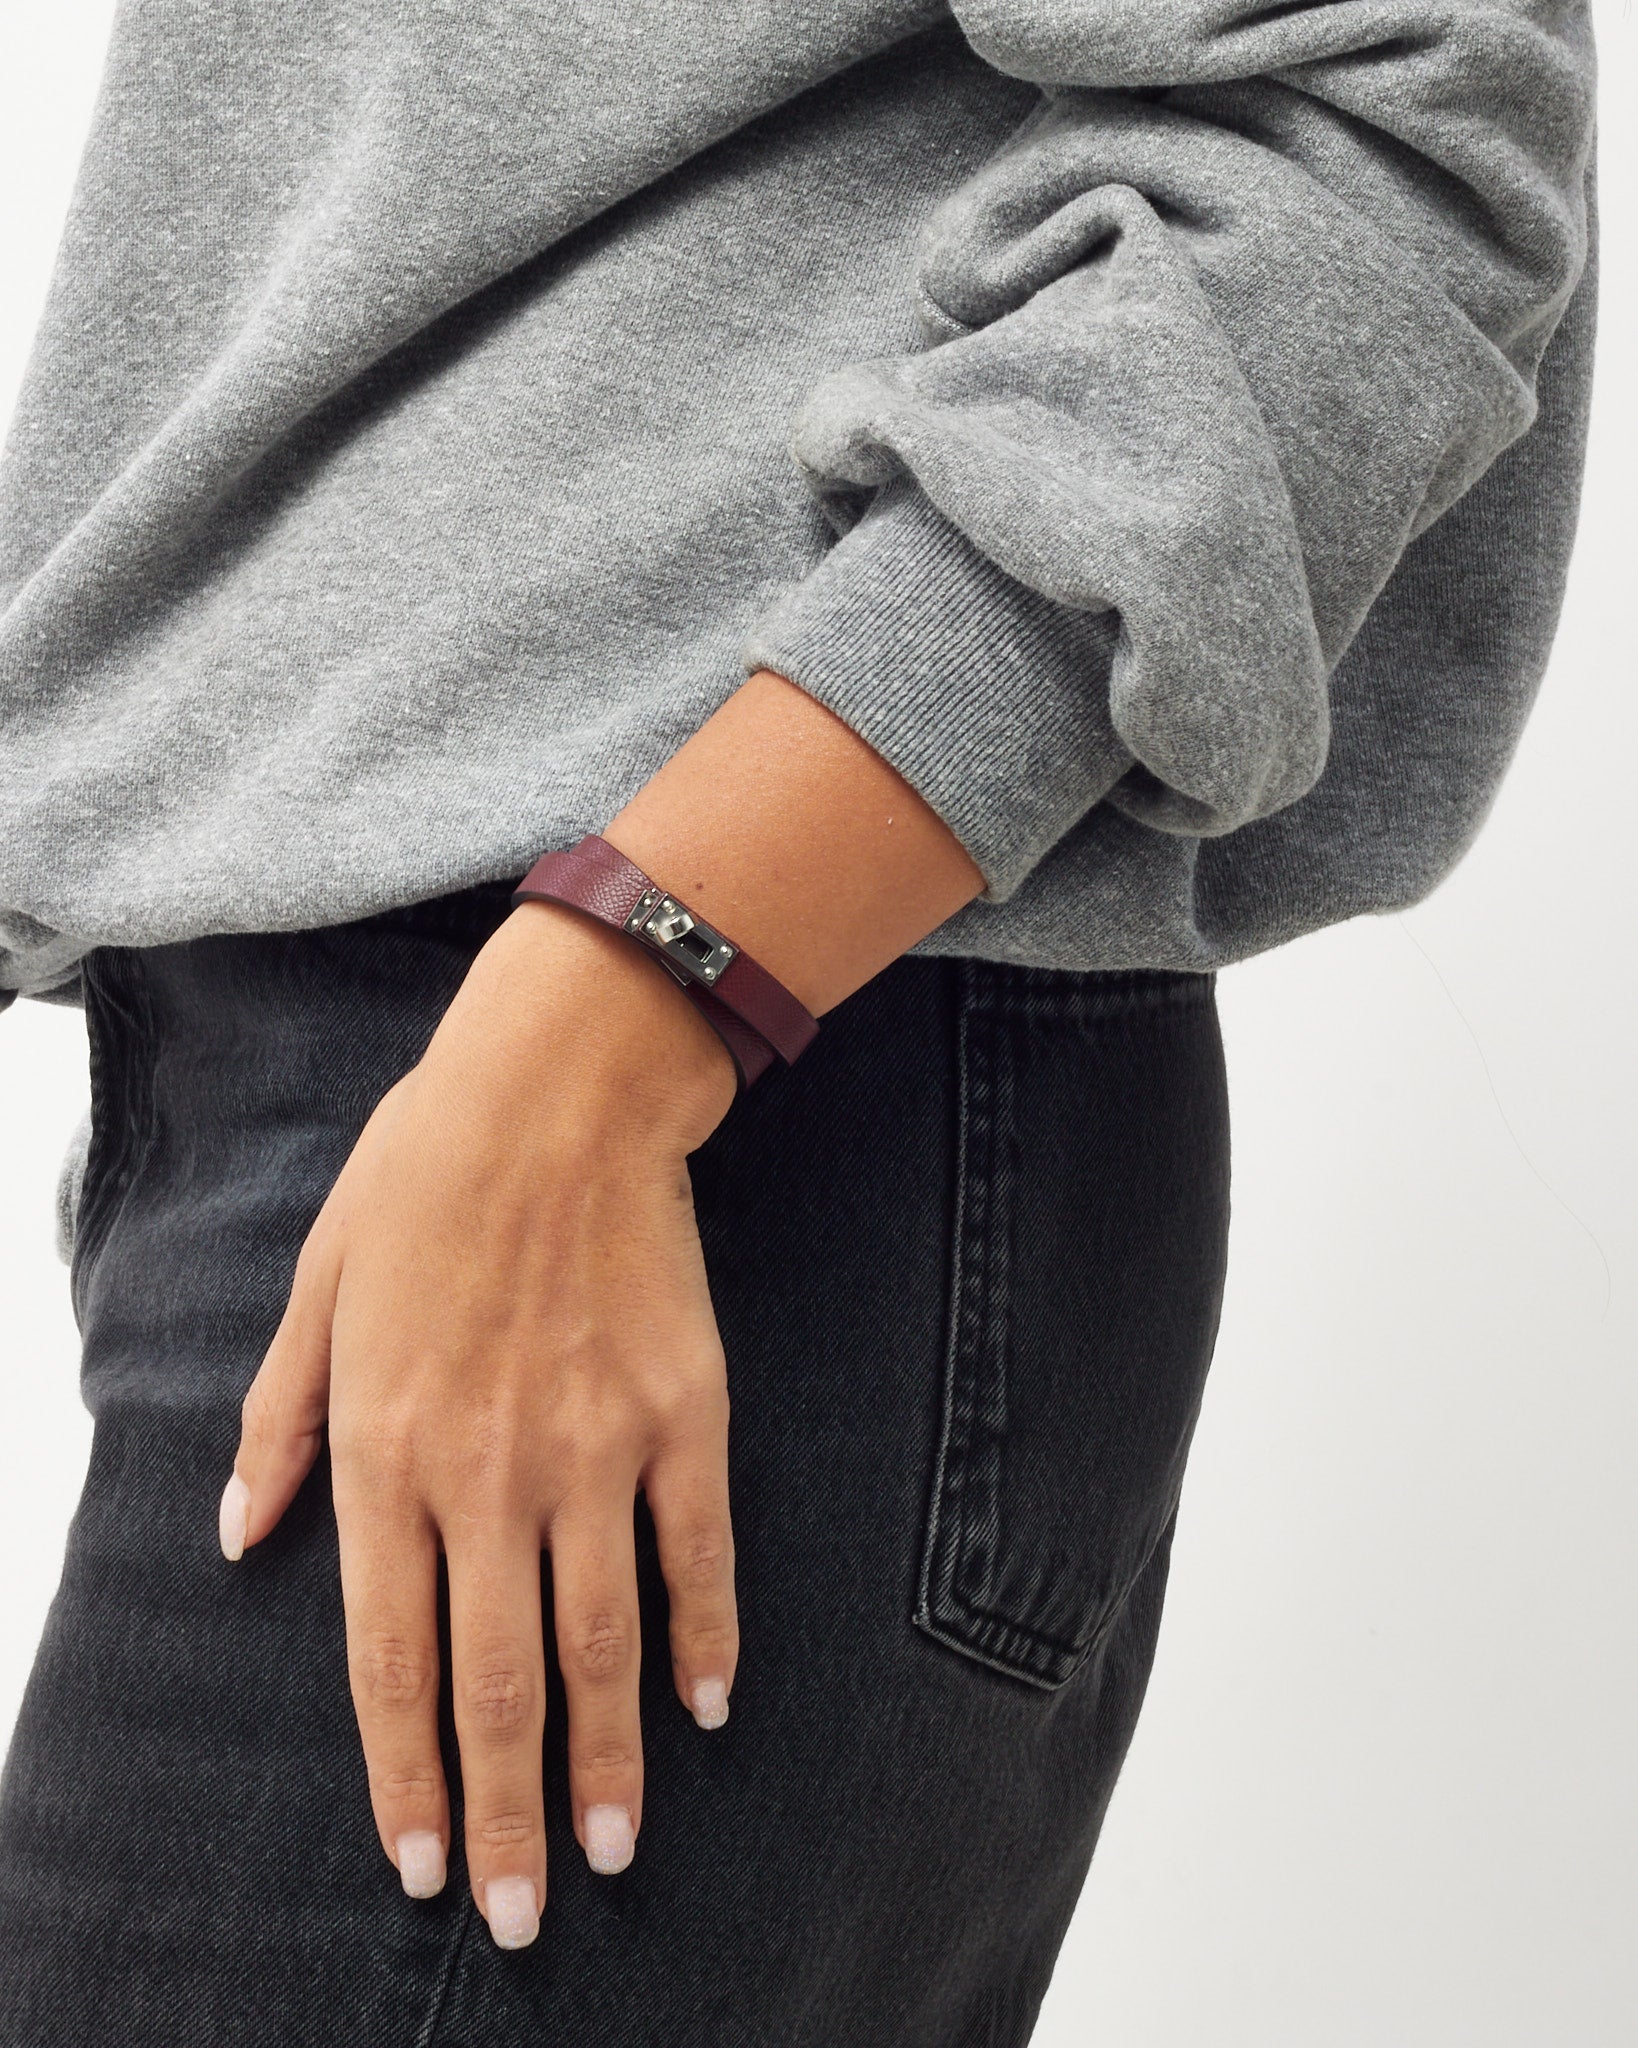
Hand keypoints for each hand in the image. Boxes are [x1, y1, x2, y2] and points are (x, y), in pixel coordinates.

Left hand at [217, 900, 740, 1948]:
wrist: (561, 1089)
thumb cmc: (422, 1180)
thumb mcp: (316, 1291)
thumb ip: (276, 1425)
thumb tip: (239, 1542)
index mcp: (387, 1452)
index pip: (391, 1658)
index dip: (407, 1774)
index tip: (421, 1863)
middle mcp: (491, 1473)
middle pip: (502, 1682)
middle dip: (507, 1813)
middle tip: (517, 1915)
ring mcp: (599, 1448)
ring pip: (604, 1641)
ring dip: (607, 1763)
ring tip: (609, 1853)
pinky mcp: (687, 1414)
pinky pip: (701, 1552)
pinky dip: (706, 1635)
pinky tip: (707, 1706)